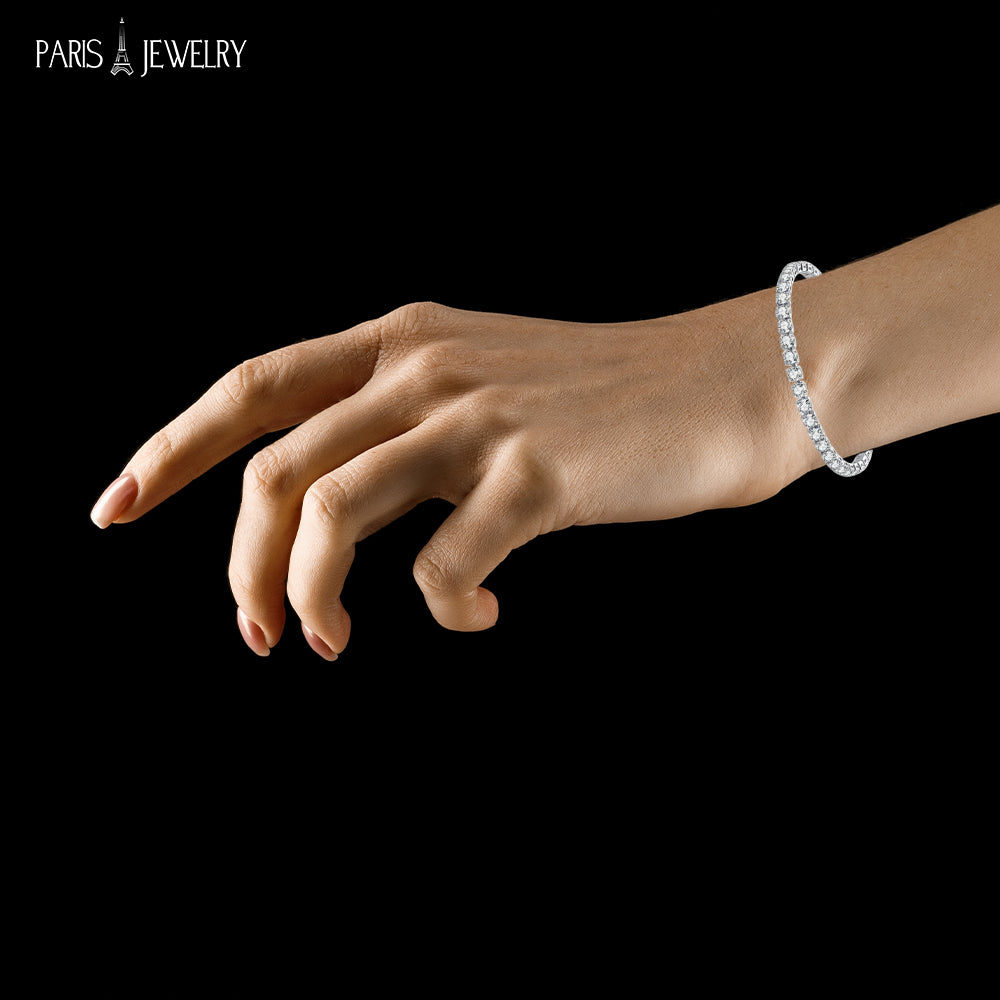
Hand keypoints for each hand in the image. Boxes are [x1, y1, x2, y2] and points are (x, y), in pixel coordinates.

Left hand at [89, 299, 806, 658]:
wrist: (728, 379)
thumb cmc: (604, 397)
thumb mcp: (482, 382)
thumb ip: (402, 422)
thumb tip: (330, 514)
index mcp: (400, 338)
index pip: (249, 387)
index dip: (169, 449)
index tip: (113, 508)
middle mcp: (423, 366)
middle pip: (275, 469)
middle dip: (237, 565)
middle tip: (256, 639)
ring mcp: (477, 416)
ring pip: (331, 510)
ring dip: (307, 594)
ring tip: (327, 646)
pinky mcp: (534, 473)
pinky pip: (444, 565)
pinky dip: (445, 608)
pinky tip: (482, 614)